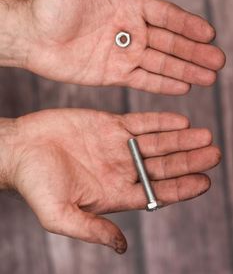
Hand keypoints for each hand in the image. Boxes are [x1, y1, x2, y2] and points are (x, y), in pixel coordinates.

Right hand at [3, 109, 219, 252]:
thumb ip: (92, 229)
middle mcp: (120, 169)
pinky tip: (179, 120)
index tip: (205, 181)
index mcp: (114, 193)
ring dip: (180, 139)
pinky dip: (159, 121)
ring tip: (204, 135)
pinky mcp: (108, 124)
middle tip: (213, 153)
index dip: (182, 188)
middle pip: (163, 166)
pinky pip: (140, 123)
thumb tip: (121, 248)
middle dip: (189, 160)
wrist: (20, 149)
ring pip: (156, 142)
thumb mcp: (60, 215)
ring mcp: (116, 145)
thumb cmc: (35, 183)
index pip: (157, 193)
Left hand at [17, 0, 223, 93]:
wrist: (30, 36)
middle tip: (218, 62)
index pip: (166, 15)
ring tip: (209, 77)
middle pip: (170, 42)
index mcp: (128, 6)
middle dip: (195, 52)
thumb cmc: (51, 3)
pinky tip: (182, 87)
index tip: (209, 34)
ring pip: (161, 64)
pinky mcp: (113, 74)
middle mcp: (130, 30)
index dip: (188, 25)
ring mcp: (123, 54)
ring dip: (185, 70)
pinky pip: (143, 80)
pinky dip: (162, 84)